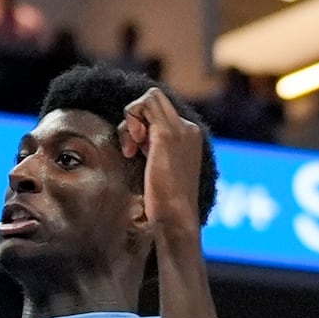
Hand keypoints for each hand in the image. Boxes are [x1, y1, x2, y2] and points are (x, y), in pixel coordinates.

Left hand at [117, 86, 203, 238]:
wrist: (176, 219)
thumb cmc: (163, 204)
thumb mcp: (158, 170)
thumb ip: (152, 151)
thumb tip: (135, 141)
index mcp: (189, 137)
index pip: (159, 112)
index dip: (141, 126)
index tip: (136, 151)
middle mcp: (189, 129)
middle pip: (154, 101)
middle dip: (134, 120)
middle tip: (132, 149)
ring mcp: (181, 130)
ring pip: (149, 98)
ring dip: (131, 121)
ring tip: (132, 150)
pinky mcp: (168, 134)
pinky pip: (144, 103)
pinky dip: (129, 121)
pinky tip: (131, 150)